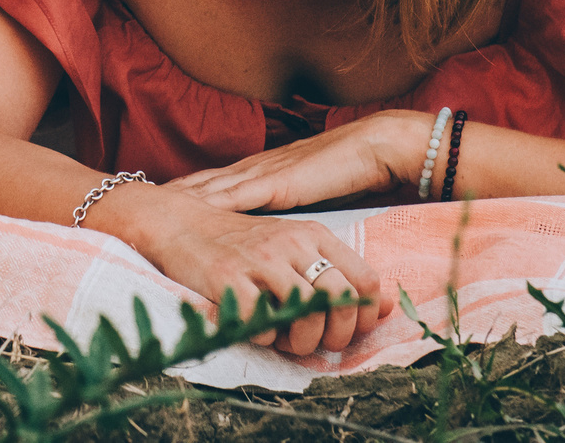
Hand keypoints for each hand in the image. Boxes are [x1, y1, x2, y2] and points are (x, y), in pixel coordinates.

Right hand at [104, 186, 391, 357]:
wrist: (179, 223)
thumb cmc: (240, 241)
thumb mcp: (293, 245)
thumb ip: (336, 271)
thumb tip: (385, 305)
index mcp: (313, 234)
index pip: (365, 280)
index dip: (363, 317)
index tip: (345, 330)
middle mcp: (291, 242)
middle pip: (340, 300)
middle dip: (333, 335)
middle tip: (313, 341)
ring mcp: (259, 258)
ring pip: (306, 313)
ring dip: (300, 340)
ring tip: (285, 339)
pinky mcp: (228, 276)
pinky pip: (262, 320)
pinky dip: (263, 335)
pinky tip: (255, 327)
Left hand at [169, 113, 422, 215]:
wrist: (376, 148)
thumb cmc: (350, 172)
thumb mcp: (309, 196)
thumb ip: (287, 210)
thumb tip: (272, 234)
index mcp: (262, 172)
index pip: (213, 183)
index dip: (184, 192)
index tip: (154, 200)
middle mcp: (255, 170)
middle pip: (200, 183)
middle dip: (169, 194)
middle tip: (133, 201)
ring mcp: (263, 174)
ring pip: (209, 187)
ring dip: (178, 197)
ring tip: (146, 205)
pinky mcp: (276, 183)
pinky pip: (234, 195)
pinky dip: (207, 201)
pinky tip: (186, 207)